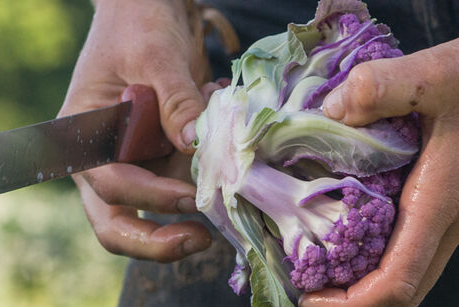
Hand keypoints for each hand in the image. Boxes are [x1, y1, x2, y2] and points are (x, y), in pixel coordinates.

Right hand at [60, 0, 217, 261]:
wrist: (147, 4)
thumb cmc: (136, 22)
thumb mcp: (155, 54)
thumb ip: (176, 100)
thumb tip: (197, 146)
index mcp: (81, 137)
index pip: (109, 184)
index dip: (150, 197)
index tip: (192, 197)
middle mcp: (101, 159)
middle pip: (115, 223)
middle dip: (155, 241)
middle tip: (200, 241)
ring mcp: (132, 162)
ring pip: (156, 211)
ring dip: (196, 195)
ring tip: (227, 148)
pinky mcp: (161, 158)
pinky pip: (185, 180)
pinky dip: (210, 170)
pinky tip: (221, 122)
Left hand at [301, 39, 458, 305]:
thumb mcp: (435, 75)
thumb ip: (382, 88)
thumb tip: (331, 111)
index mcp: (440, 204)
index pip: (397, 280)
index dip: (352, 303)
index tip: (308, 301)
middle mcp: (448, 221)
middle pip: (401, 287)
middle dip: (350, 298)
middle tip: (301, 287)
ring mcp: (448, 215)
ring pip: (406, 267)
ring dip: (361, 278)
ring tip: (311, 263)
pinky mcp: (443, 201)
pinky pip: (408, 243)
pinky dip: (373, 251)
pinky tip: (339, 229)